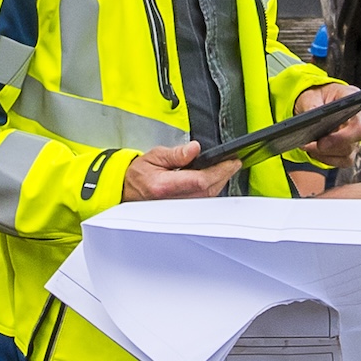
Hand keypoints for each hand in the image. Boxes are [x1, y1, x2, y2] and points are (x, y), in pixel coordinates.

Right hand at [122, 140, 237, 202]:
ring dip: (220, 183)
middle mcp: (171, 201)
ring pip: (207, 198)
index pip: (200, 180)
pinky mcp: (181, 211)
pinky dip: (212, 189)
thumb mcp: (154, 155)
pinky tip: (216, 180)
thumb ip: (176, 153)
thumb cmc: (138, 174)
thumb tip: (194, 148)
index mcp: (164, 186)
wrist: (127, 189)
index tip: (231, 162)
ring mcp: (177, 209)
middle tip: (234, 163)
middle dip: (224, 175)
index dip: (219, 171)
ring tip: (227, 169)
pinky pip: (202, 201)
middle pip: (208, 190)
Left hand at [287, 83, 360, 162]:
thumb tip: (310, 120)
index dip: (344, 138)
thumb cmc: (316, 95)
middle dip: (329, 148)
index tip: (322, 141)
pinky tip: (312, 150)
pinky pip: (340, 161)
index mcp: (354, 104)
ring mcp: (355, 137)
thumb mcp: (310, 96)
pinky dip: (325, 159)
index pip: (359, 127)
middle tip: (310, 145)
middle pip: (353, 145)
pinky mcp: (347, 149)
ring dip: (324, 154)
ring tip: (307, 146)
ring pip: (346, 156)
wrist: (315, 101)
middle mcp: (358, 122)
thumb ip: (311, 106)